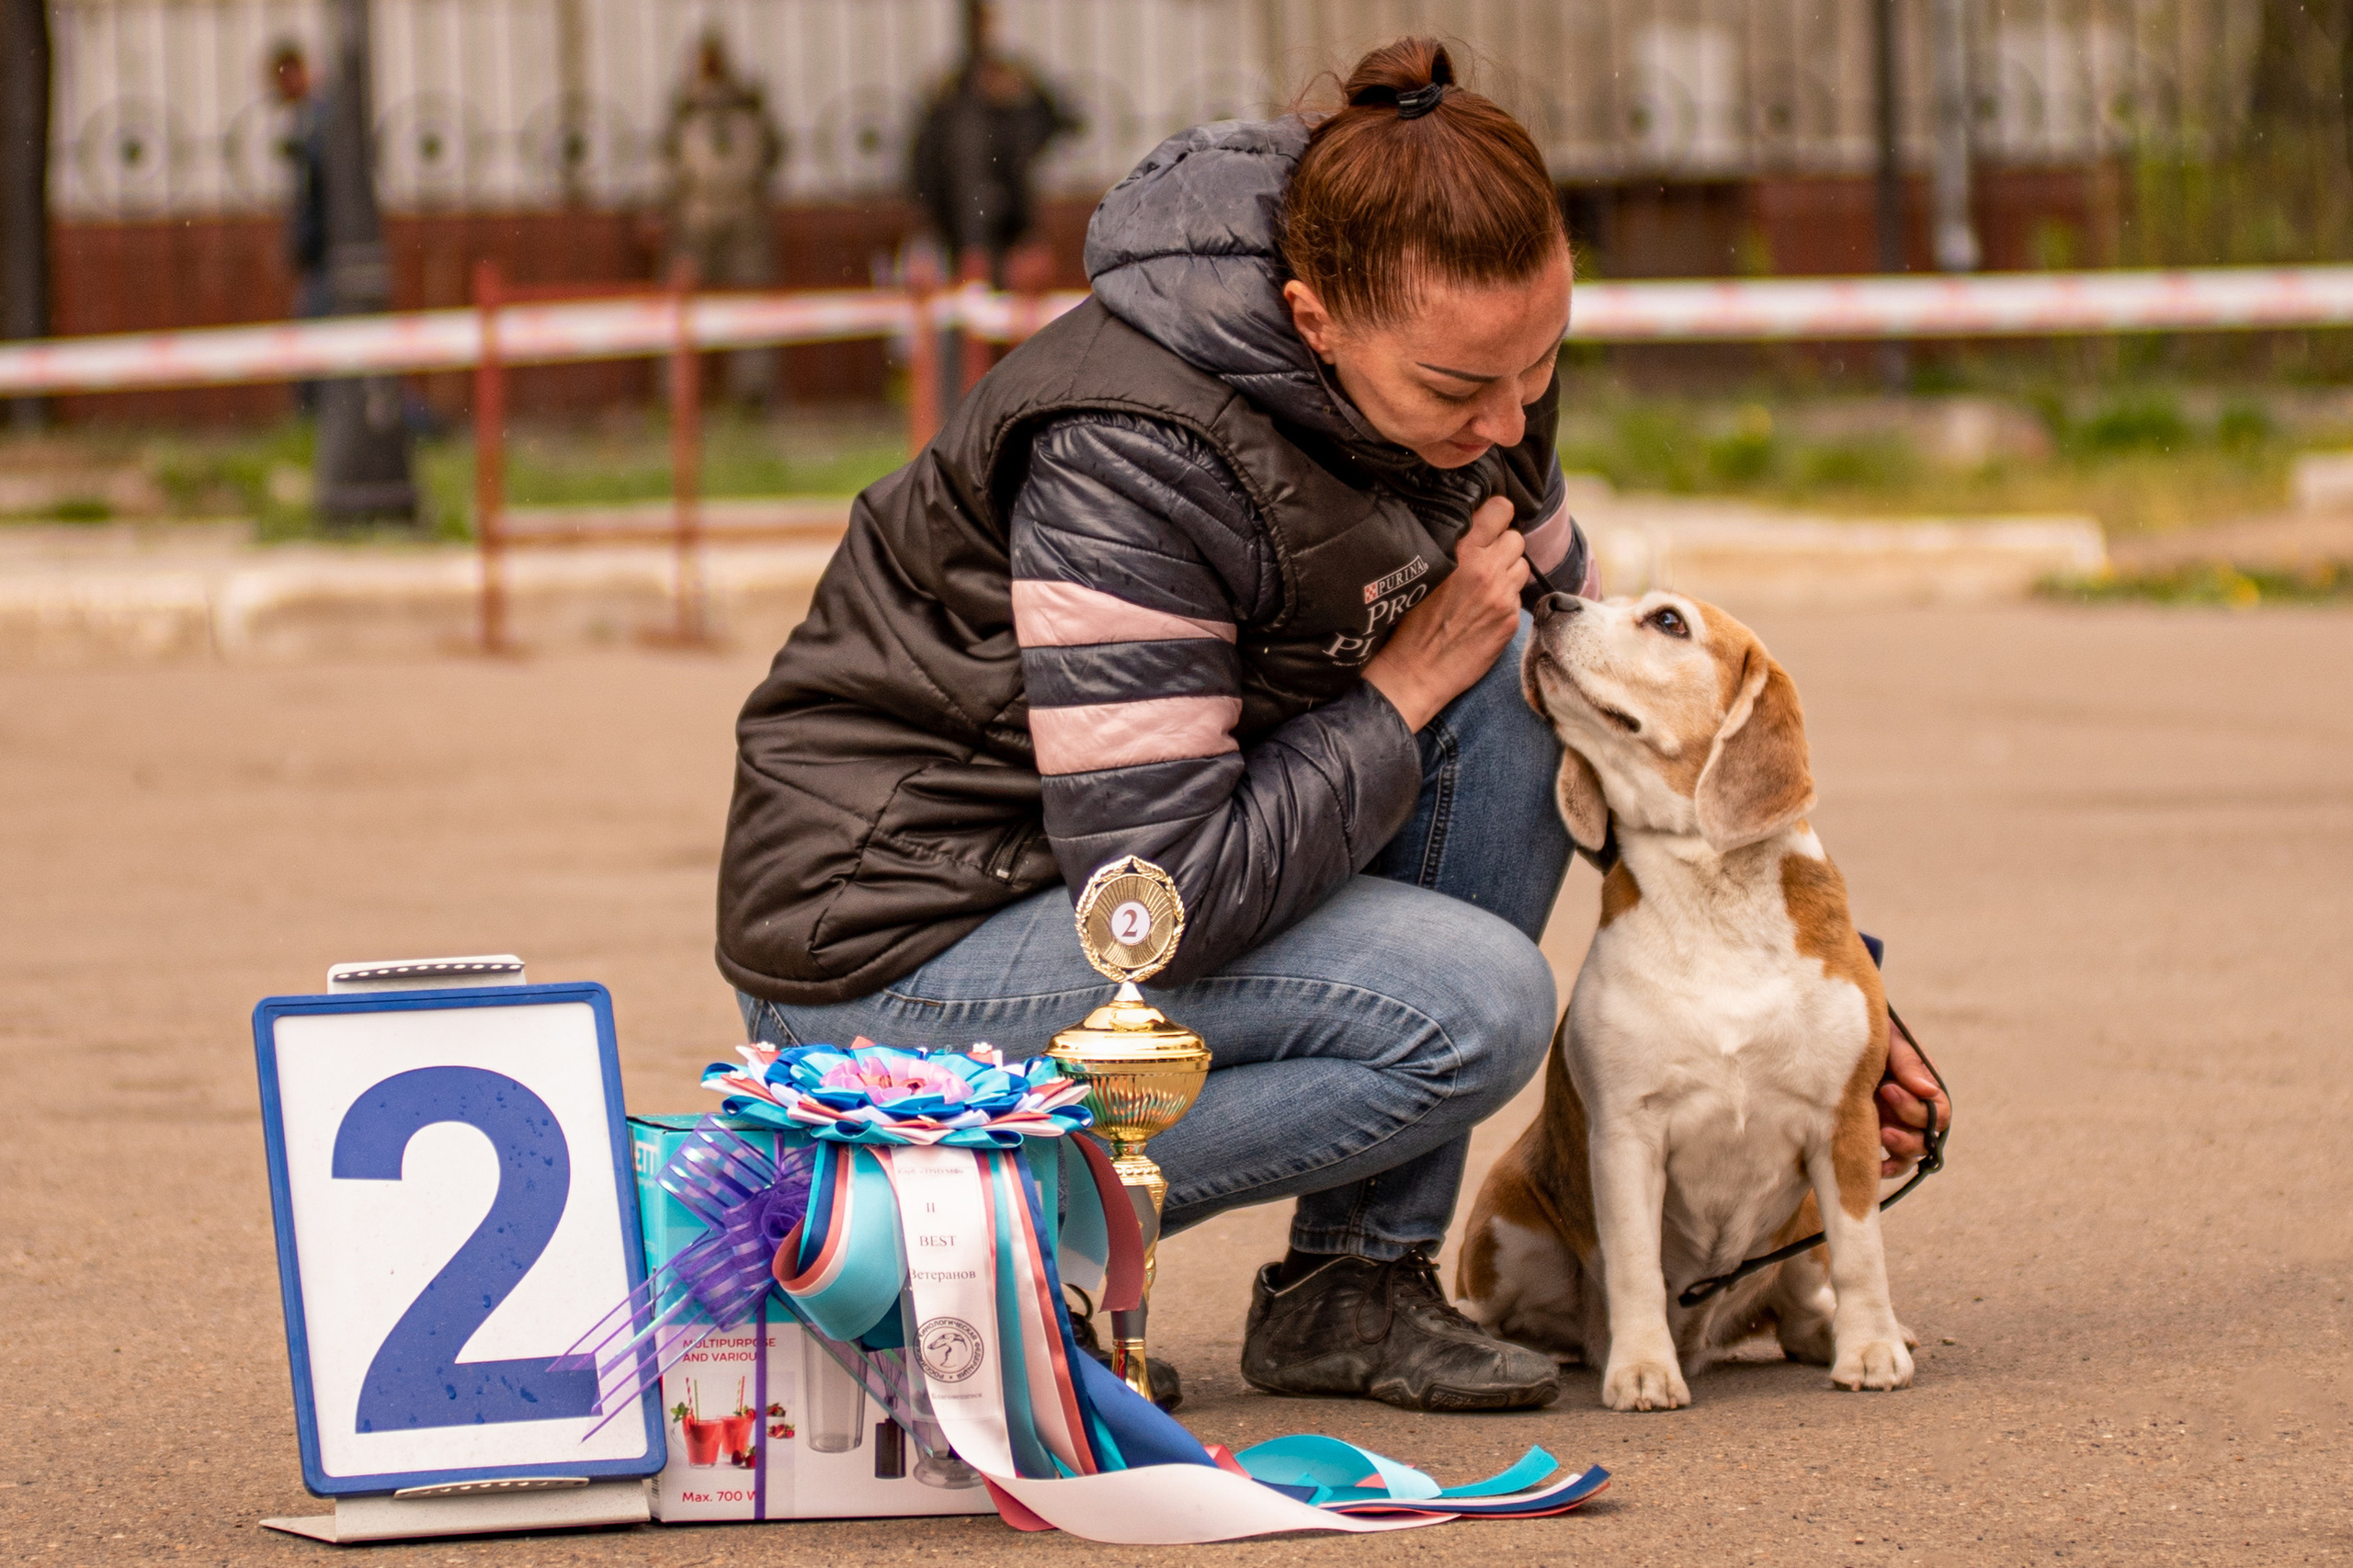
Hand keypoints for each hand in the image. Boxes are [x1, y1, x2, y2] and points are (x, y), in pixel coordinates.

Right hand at [1363, 497, 1528, 730]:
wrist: (1415, 670)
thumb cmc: (1410, 621)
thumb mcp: (1423, 570)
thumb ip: (1452, 546)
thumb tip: (1474, 528)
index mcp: (1462, 550)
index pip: (1501, 509)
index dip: (1496, 516)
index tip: (1490, 526)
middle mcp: (1486, 569)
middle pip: (1516, 538)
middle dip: (1503, 547)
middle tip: (1485, 562)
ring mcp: (1502, 595)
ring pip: (1523, 566)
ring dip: (1509, 573)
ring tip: (1486, 587)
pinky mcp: (1510, 619)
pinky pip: (1519, 597)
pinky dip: (1506, 601)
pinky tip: (1484, 613)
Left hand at [1877, 1011, 1949, 1176]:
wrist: (1827, 1044)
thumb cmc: (1863, 1035)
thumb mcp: (1887, 1039)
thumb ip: (1907, 1061)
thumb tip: (1927, 1091)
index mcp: (1924, 1086)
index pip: (1939, 1110)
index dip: (1915, 1106)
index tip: (1886, 1088)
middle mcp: (1915, 1109)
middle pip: (1930, 1134)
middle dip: (1907, 1120)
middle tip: (1880, 1098)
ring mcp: (1898, 1125)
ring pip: (1913, 1152)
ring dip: (1901, 1147)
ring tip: (1880, 1134)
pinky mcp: (1879, 1137)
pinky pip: (1894, 1164)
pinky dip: (1888, 1168)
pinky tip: (1876, 1166)